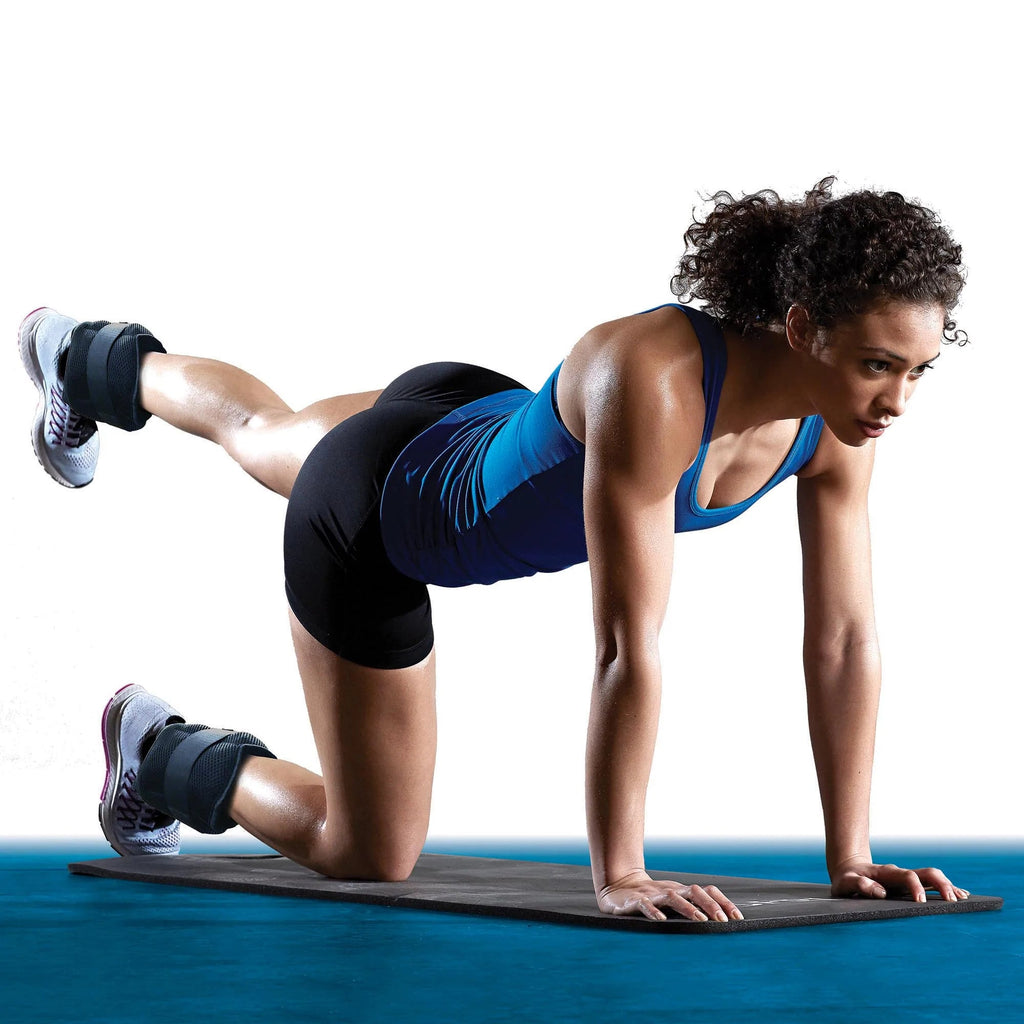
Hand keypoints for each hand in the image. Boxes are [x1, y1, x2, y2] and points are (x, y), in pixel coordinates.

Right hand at [598, 870, 743, 922]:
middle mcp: (670, 890)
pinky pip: (645, 905)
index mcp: (681, 891)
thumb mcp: (671, 902)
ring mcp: (653, 895)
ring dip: (687, 907)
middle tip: (722, 920)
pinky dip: (653, 911)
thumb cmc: (649, 898)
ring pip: (672, 896)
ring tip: (700, 919)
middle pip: (694, 891)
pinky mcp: (635, 901)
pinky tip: (661, 920)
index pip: (706, 891)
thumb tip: (718, 926)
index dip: (723, 902)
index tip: (737, 917)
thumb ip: (689, 909)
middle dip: (710, 904)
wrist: (617, 886)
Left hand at [830, 858, 970, 902]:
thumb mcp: (845, 883)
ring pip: (933, 877)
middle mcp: (900, 874)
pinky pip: (933, 884)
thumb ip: (859, 885)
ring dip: (949, 887)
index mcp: (886, 874)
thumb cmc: (847, 880)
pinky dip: (947, 889)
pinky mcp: (911, 885)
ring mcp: (908, 879)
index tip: (922, 902)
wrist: (849, 869)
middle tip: (953, 902)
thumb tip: (880, 893)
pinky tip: (961, 897)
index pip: (907, 876)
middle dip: (942, 886)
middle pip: (927, 873)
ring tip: (964, 900)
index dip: (916, 887)